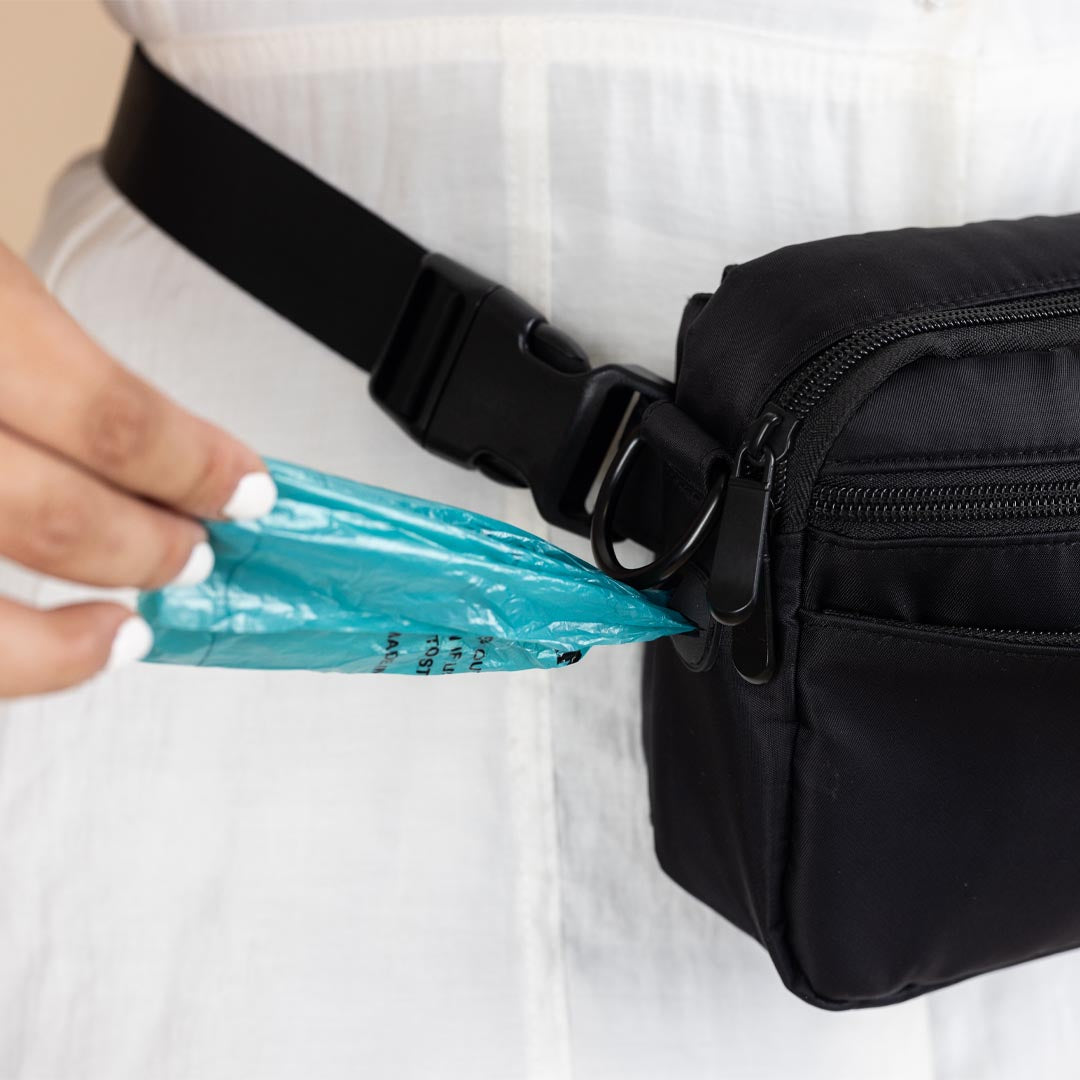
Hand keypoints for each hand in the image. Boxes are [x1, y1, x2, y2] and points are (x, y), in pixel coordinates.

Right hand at [0, 241, 275, 697]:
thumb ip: (34, 345)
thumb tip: (149, 434)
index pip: (108, 416)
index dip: (194, 468)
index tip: (247, 491)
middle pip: (55, 515)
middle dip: (149, 546)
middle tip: (196, 553)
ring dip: (67, 642)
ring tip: (129, 628)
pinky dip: (15, 661)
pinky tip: (58, 649)